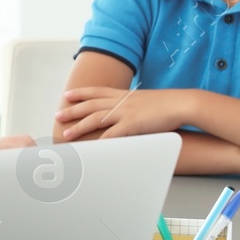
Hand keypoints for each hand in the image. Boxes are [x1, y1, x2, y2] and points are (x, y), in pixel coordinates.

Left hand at [56, 87, 189, 140]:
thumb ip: (134, 107)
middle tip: (57, 114)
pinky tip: (91, 148)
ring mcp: (125, 112)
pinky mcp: (132, 124)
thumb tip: (129, 114)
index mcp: (124, 94)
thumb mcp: (146, 102)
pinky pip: (112, 135)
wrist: (182, 103)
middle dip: (72, 110)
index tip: (68, 95)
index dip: (81, 93)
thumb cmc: (168, 104)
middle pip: (90, 105)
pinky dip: (100, 142)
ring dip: (79, 127)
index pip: (97, 91)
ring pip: (95, 119)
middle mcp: (121, 101)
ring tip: (66, 134)